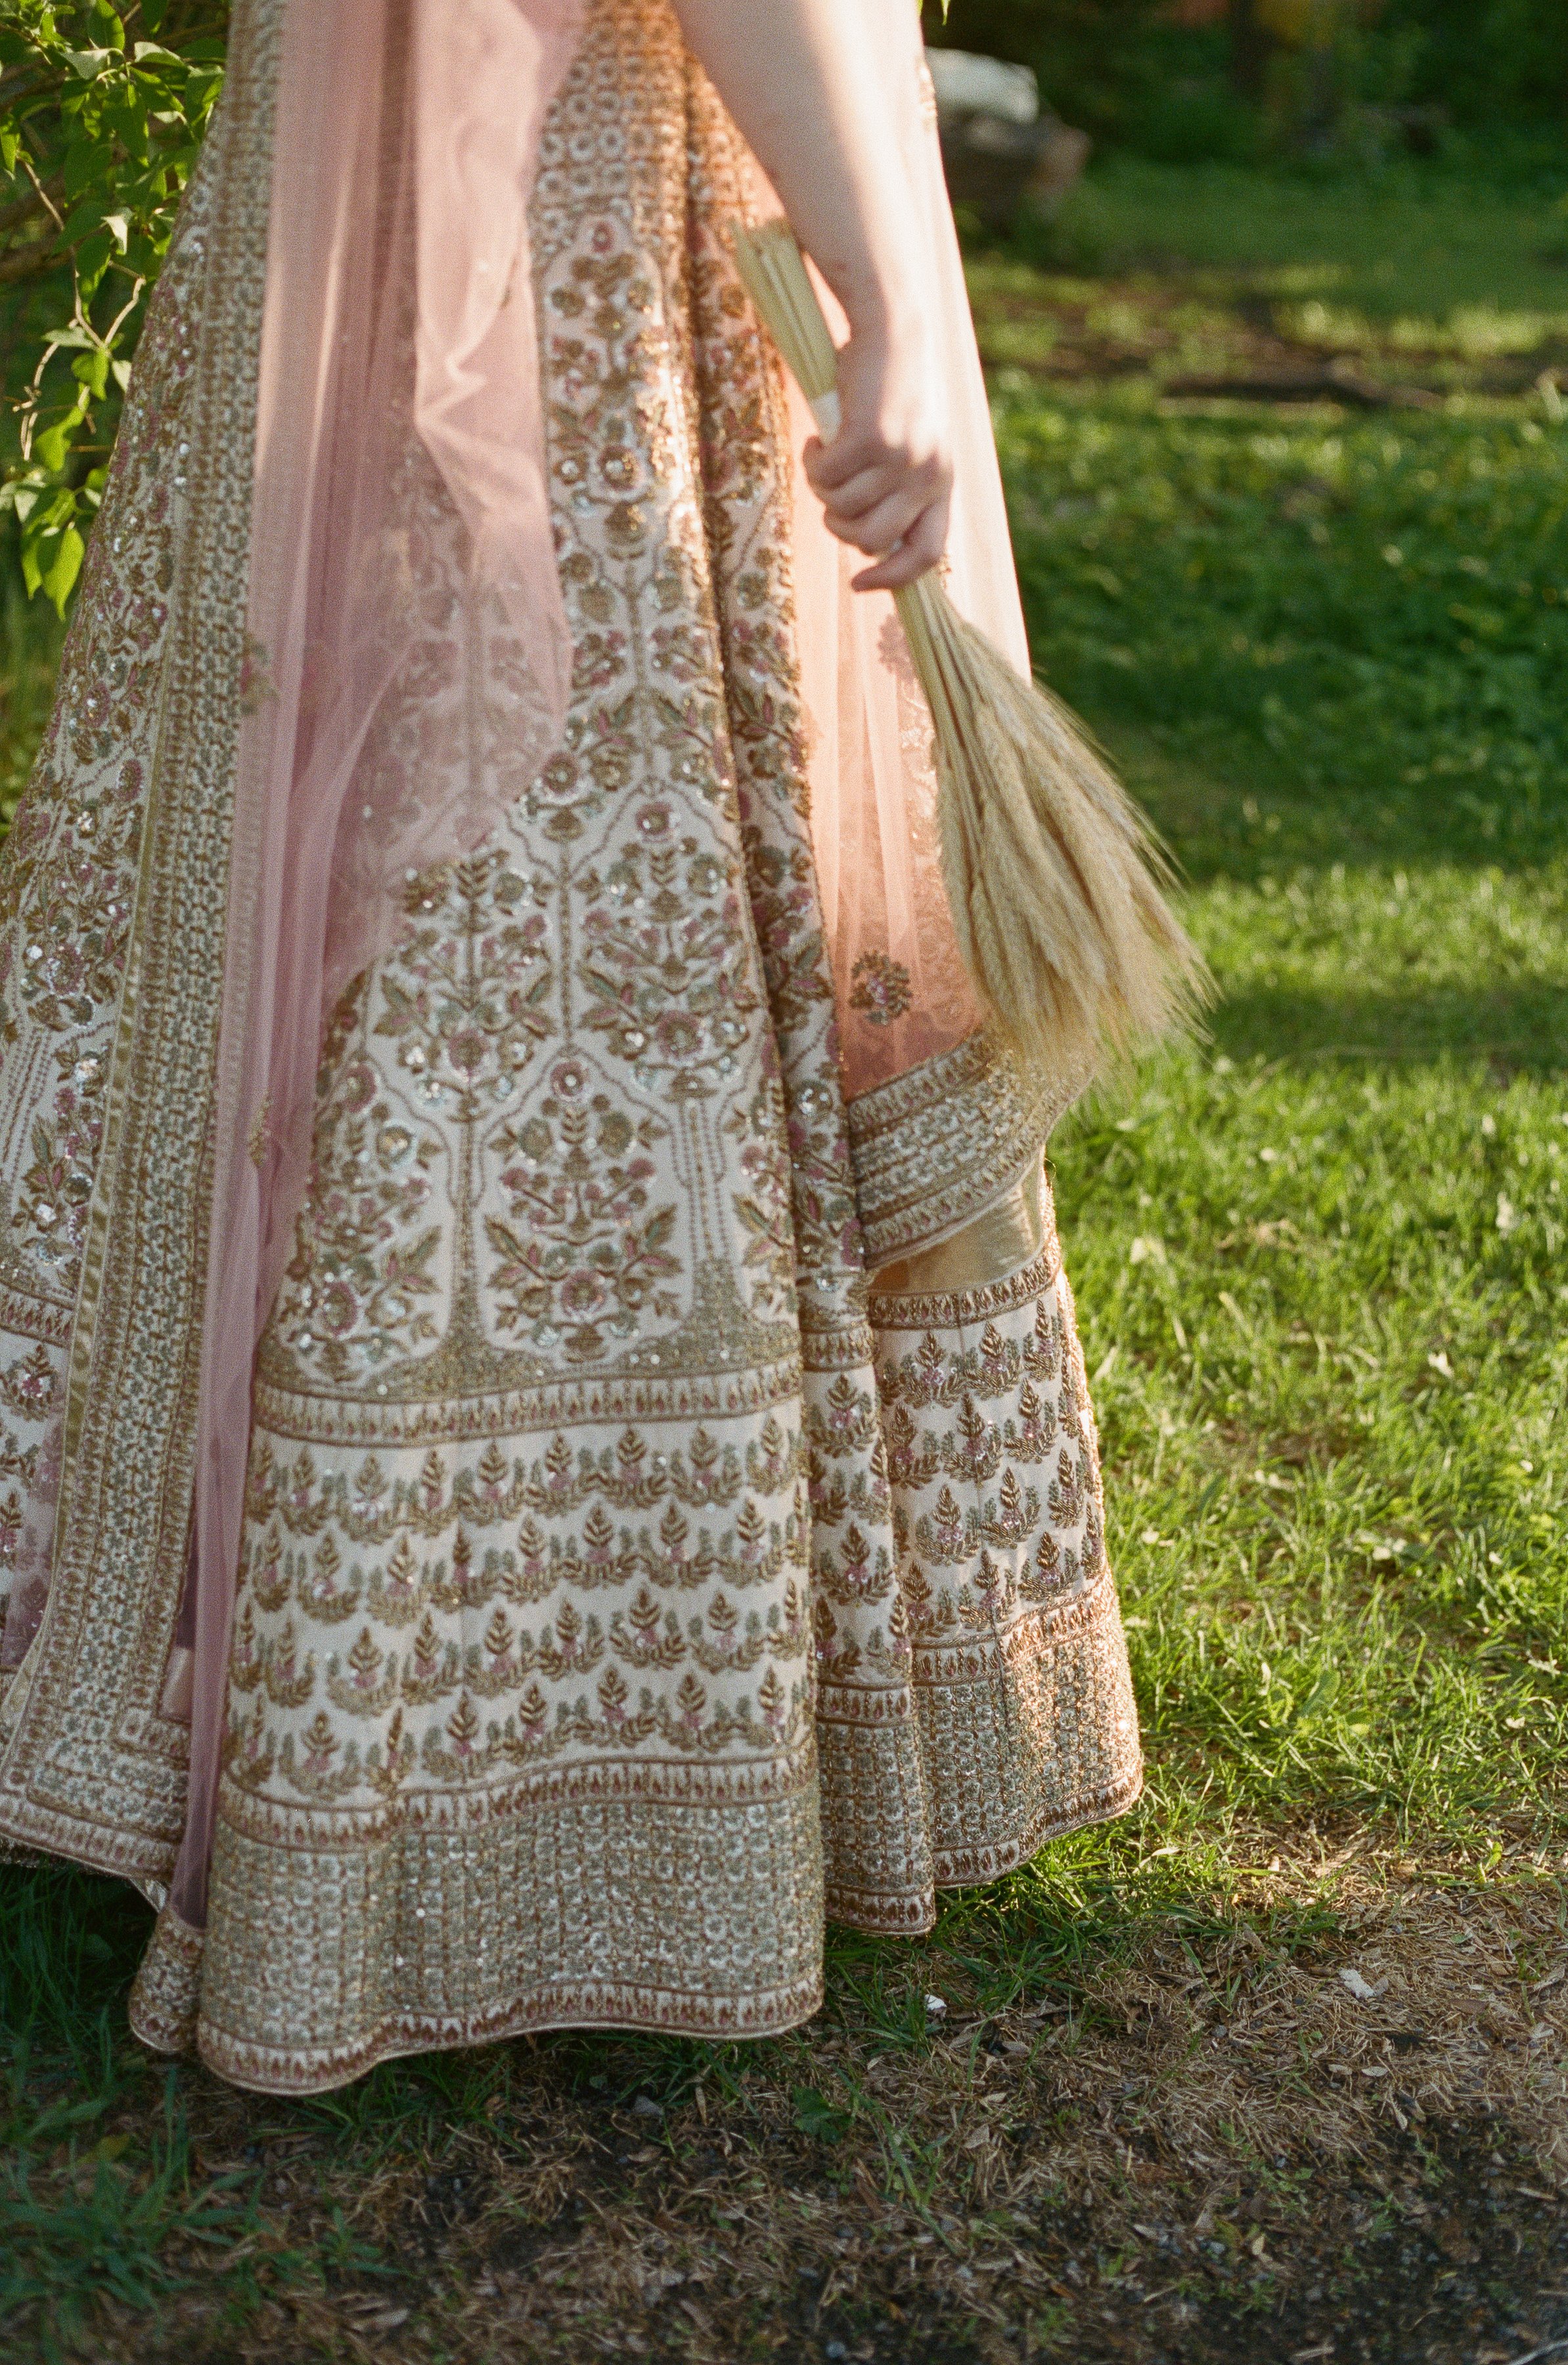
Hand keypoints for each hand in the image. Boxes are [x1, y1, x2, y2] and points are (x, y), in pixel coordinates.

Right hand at [802, 320, 952, 592]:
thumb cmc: (891, 390)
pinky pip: (825, 477)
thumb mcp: (907, 444)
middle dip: (840, 526)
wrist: (892, 329)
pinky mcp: (871, 438)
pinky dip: (813, 460)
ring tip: (825, 455)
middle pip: (872, 540)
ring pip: (842, 509)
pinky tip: (819, 437)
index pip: (926, 554)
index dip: (891, 578)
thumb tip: (868, 544)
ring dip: (822, 489)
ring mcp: (901, 457)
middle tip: (830, 495)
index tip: (859, 583)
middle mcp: (928, 474)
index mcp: (943, 481)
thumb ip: (898, 491)